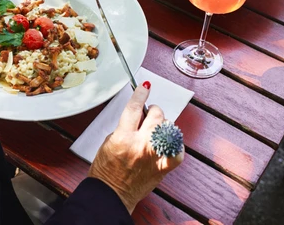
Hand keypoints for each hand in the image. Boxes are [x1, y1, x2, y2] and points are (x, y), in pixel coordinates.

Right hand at [88, 83, 183, 213]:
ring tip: (156, 130)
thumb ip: (123, 128)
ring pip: (168, 129)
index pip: (135, 107)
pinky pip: (178, 152)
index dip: (140, 94)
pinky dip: (176, 145)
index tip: (144, 87)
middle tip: (150, 114)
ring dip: (163, 125)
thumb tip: (136, 119)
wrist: (110, 195)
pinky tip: (170, 143)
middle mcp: (141, 145)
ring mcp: (154, 156)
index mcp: (123, 137)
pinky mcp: (162, 168)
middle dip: (153, 111)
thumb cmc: (105, 172)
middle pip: (156, 115)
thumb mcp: (107, 142)